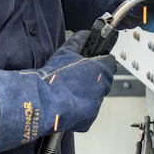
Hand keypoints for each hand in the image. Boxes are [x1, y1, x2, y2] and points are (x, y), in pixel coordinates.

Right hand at [0, 31, 115, 153]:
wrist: (42, 102)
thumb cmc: (53, 78)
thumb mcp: (65, 52)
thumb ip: (78, 40)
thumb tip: (85, 34)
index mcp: (99, 70)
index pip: (110, 63)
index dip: (102, 61)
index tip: (95, 61)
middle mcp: (101, 88)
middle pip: (104, 80)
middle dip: (95, 78)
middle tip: (78, 77)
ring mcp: (96, 105)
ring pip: (96, 97)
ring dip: (87, 93)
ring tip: (70, 91)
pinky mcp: (88, 120)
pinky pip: (88, 112)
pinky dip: (81, 108)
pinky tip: (68, 103)